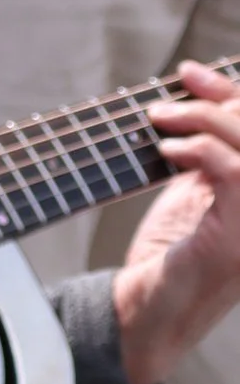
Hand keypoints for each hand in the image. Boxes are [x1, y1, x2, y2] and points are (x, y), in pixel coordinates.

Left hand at [112, 67, 239, 383]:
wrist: (152, 310)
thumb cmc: (174, 251)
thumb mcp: (198, 185)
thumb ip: (210, 145)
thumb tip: (200, 85)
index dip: (233, 92)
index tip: (191, 73)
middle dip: (221, 97)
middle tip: (173, 90)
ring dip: (204, 119)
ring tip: (160, 118)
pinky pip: (234, 171)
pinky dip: (198, 148)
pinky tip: (167, 150)